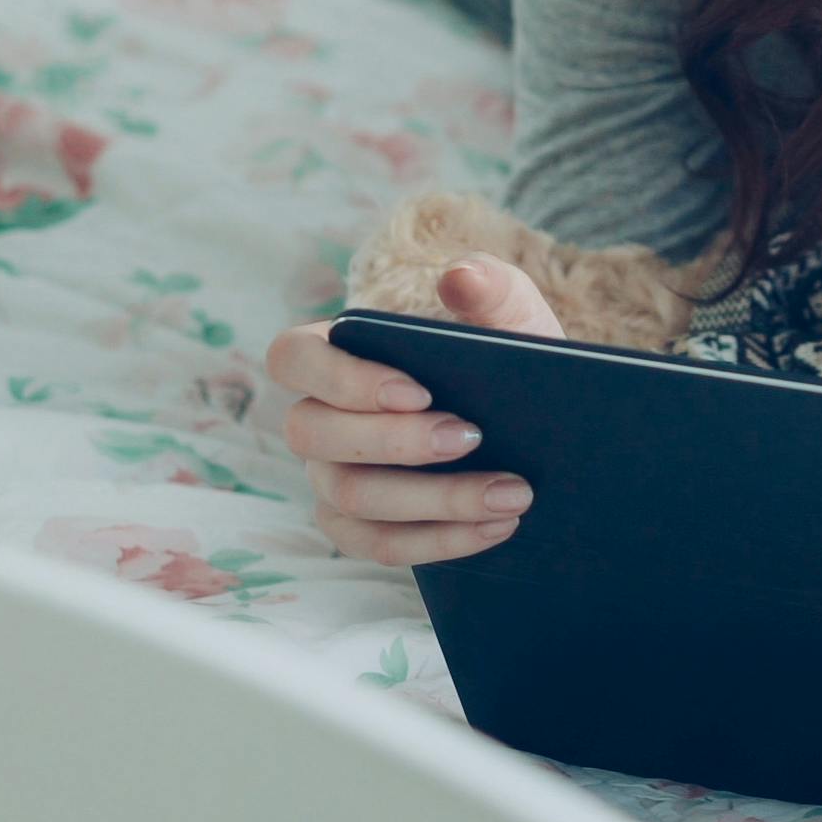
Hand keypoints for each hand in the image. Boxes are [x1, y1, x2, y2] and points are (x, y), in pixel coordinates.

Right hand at [267, 257, 563, 565]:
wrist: (529, 421)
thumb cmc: (501, 358)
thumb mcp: (511, 317)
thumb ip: (492, 288)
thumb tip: (461, 277)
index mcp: (333, 353)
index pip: (293, 357)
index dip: (342, 378)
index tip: (418, 390)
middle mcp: (316, 419)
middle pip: (313, 435)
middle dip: (396, 442)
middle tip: (474, 438)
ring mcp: (329, 478)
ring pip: (351, 498)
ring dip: (435, 499)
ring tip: (511, 492)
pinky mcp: (356, 527)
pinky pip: (379, 544)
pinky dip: (441, 540)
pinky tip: (499, 527)